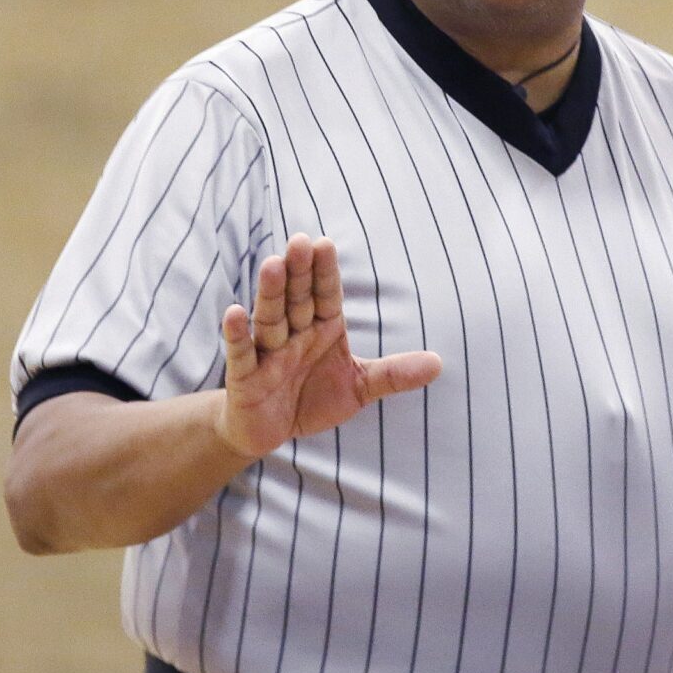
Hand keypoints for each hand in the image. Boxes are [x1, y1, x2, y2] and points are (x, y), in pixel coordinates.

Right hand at [212, 234, 440, 459]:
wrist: (270, 430)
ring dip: (270, 293)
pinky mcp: (245, 377)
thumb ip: (393, 374)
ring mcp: (267, 353)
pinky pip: (241, 353)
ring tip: (271, 265)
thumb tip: (439, 363)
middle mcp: (293, 334)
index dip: (325, 272)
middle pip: (297, 299)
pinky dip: (236, 335)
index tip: (325, 244)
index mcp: (321, 329)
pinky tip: (233, 313)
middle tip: (299, 241)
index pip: (325, 295)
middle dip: (298, 272)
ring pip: (269, 319)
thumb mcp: (358, 387)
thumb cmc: (312, 398)